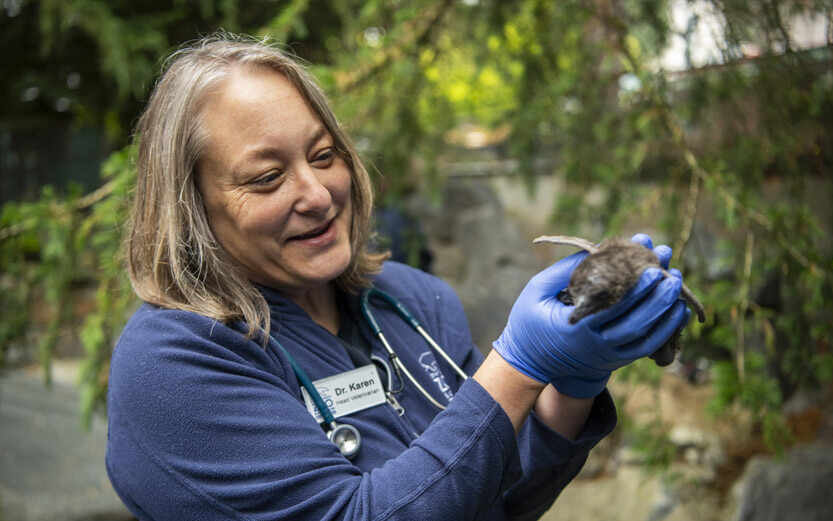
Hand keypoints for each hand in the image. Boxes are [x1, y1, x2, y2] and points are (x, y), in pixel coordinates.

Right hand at [493, 234, 689, 397]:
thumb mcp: (536, 291)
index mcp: (576, 327)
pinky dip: (665, 330)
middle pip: (637, 323)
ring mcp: (608, 356)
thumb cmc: (530, 321)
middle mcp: (596, 345)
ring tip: (678, 286)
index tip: (653, 268)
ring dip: (667, 313)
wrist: (530, 363)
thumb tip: (595, 250)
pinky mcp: (616, 361)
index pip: (614, 308)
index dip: (637, 289)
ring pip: (647, 337)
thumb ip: (563, 271)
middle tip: (672, 273)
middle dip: (658, 298)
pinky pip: (647, 347)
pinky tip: (677, 310)